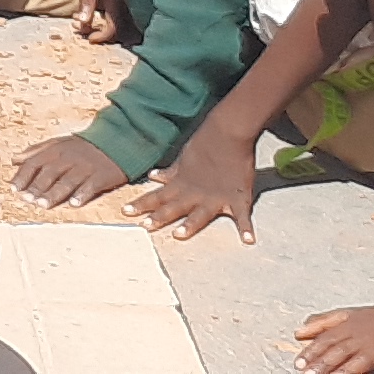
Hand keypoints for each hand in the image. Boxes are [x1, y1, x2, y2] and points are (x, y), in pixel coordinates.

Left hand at [11, 134, 129, 206]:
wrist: (116, 142)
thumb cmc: (82, 147)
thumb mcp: (58, 143)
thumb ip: (36, 151)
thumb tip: (13, 159)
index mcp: (56, 150)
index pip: (35, 162)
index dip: (23, 175)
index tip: (14, 189)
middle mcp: (69, 158)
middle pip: (49, 173)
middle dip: (37, 187)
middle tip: (27, 200)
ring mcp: (86, 167)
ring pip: (67, 181)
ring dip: (54, 194)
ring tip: (43, 205)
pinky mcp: (102, 175)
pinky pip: (90, 186)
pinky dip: (82, 195)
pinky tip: (74, 204)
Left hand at [132, 128, 263, 241]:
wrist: (227, 132)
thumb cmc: (204, 143)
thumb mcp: (183, 158)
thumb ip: (171, 172)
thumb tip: (152, 177)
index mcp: (182, 183)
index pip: (157, 196)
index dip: (141, 204)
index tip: (125, 212)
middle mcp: (195, 193)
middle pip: (174, 207)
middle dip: (158, 217)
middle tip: (144, 227)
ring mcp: (216, 196)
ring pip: (200, 214)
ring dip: (189, 225)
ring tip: (178, 235)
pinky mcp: (238, 197)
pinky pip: (243, 216)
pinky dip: (247, 228)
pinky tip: (248, 241)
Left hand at [292, 295, 373, 373]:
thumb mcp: (349, 315)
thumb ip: (323, 323)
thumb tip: (298, 332)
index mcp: (350, 328)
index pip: (326, 342)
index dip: (311, 354)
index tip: (298, 364)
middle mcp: (364, 340)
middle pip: (339, 353)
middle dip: (321, 365)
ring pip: (359, 364)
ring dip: (343, 373)